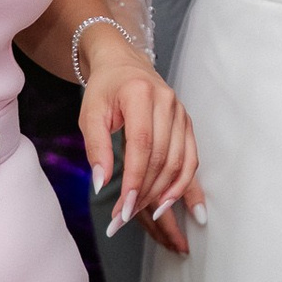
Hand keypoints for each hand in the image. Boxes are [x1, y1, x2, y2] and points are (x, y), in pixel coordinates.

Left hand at [77, 31, 201, 255]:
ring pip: (179, 161)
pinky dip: (183, 184)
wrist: (124, 65)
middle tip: (124, 217)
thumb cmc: (104, 90)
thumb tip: (102, 184)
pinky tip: (173, 204)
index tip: (123, 207)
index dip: (135, 179)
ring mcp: (181, 113)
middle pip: (162, 156)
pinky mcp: (187, 123)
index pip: (142, 144)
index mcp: (141, 95)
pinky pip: (191, 158)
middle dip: (144, 192)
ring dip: (162, 192)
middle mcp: (167, 102)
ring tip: (143, 213)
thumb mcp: (90, 114)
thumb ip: (96, 148)